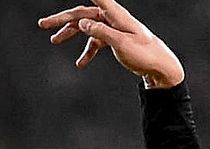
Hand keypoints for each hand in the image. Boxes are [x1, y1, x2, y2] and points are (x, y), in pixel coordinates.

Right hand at [38, 0, 183, 88]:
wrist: (162, 69)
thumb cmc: (146, 55)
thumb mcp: (122, 44)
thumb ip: (101, 32)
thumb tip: (81, 23)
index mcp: (117, 15)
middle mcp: (114, 19)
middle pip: (83, 14)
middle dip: (62, 19)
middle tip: (43, 24)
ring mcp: (114, 29)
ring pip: (86, 27)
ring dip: (70, 33)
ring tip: (54, 40)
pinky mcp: (115, 40)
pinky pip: (96, 42)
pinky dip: (87, 52)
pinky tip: (80, 64)